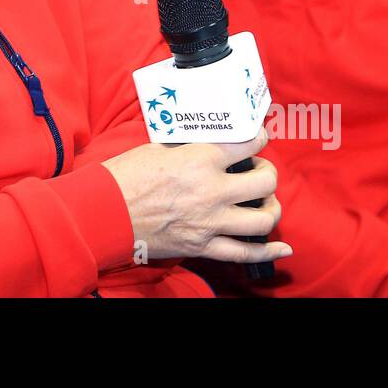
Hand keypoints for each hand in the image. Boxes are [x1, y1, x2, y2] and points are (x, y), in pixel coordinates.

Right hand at [101, 129, 291, 262]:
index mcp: (201, 160)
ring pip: (262, 218)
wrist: (105, 212)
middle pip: (264, 182)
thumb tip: (209, 140)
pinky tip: (282, 249)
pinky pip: (245, 252)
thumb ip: (191, 146)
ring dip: (270, 208)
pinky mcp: (203, 246)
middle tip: (259, 170)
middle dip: (267, 173)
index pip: (247, 144)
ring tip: (264, 202)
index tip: (259, 136)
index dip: (259, 136)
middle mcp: (212, 191)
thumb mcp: (160, 148)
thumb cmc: (126, 176)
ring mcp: (210, 222)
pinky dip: (268, 252)